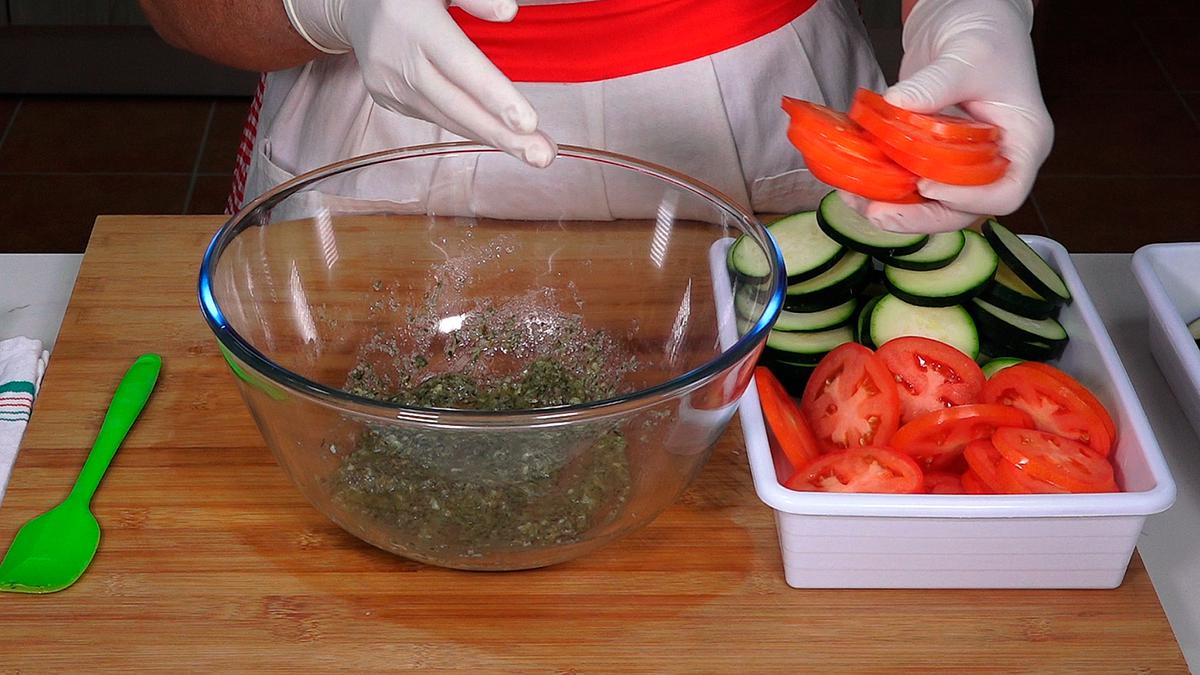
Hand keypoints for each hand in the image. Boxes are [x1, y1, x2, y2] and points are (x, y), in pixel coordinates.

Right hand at [283, 0, 556, 166]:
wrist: (356, 6)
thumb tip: (509, 12)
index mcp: (414, 23)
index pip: (460, 65)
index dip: (493, 96)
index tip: (528, 123)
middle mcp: (396, 57)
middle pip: (456, 104)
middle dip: (502, 135)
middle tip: (543, 155)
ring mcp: (388, 83)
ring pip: (447, 118)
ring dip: (492, 137)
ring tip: (534, 153)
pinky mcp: (386, 98)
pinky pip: (435, 117)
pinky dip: (468, 127)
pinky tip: (497, 134)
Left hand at [855, 0, 1052, 232]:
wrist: (967, 19)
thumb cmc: (986, 34)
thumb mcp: (966, 55)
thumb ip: (936, 83)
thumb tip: (896, 104)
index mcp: (1024, 142)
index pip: (1004, 192)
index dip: (967, 199)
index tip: (926, 185)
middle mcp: (996, 162)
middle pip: (963, 210)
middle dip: (918, 218)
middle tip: (877, 212)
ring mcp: (963, 164)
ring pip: (933, 206)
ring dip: (893, 209)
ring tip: (856, 200)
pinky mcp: (933, 158)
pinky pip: (912, 184)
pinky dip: (884, 188)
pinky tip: (855, 184)